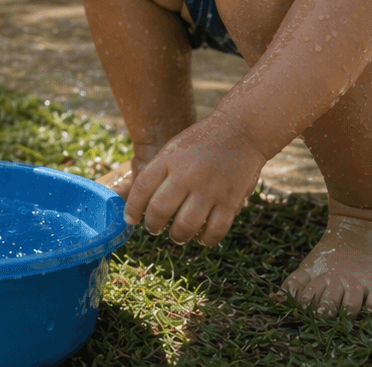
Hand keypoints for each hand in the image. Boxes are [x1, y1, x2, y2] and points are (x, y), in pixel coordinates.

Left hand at [122, 113, 266, 245]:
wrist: (241, 131)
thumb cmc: (202, 143)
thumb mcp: (174, 148)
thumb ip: (158, 173)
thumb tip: (140, 204)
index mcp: (170, 159)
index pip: (141, 188)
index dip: (132, 208)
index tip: (130, 219)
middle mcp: (187, 175)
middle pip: (159, 210)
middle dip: (153, 226)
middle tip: (154, 229)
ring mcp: (210, 189)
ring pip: (185, 226)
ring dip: (177, 236)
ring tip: (177, 235)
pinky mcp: (231, 201)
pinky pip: (214, 231)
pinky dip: (205, 239)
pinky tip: (201, 236)